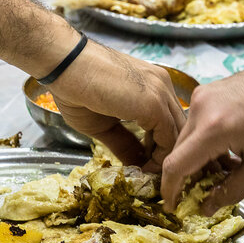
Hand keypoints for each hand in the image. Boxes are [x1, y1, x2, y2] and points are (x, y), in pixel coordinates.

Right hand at [48, 42, 184, 168]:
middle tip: (153, 177)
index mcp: (152, 86)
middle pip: (179, 128)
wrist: (64, 65)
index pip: (170, 121)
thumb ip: (124, 143)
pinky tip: (146, 170)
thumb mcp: (103, 124)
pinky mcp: (154, 104)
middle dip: (168, 155)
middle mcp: (162, 86)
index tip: (147, 167)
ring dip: (166, 160)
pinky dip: (161, 159)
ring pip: (178, 135)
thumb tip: (137, 164)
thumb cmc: (75, 88)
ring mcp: (161, 94)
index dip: (161, 148)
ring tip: (150, 177)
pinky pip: (169, 139)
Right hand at [160, 62, 243, 212]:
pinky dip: (204, 142)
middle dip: (187, 176)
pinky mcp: (207, 92)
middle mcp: (200, 110)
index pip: (175, 166)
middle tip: (205, 192)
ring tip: (225, 170)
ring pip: (186, 138)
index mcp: (213, 129)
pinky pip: (195, 124)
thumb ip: (232, 190)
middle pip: (178, 152)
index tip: (173, 207)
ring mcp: (201, 97)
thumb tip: (207, 207)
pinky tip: (227, 150)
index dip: (170, 190)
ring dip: (198, 159)